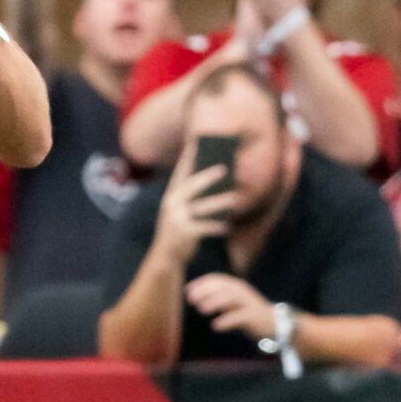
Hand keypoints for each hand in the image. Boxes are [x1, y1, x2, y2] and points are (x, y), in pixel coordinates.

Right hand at [156, 149, 236, 264]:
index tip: (196, 144)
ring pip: (202, 207)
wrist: (165, 257)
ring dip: (220, 202)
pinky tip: (228, 226)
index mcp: (170, 196)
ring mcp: (176, 219)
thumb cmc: (178, 230)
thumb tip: (217, 183)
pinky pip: (205, 228)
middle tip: (225, 169)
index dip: (187, 158)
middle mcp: (171, 205)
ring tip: (235, 198)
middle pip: (191, 186)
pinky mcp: (184, 234)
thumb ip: (190, 198)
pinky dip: (217, 227)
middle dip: (208, 177)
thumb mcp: (179, 211)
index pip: (179, 173)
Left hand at [184, 273, 276, 342]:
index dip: (202, 283)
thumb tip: (196, 296)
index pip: (218, 279)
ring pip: (231, 298)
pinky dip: (227, 320)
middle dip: (205, 291)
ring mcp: (249, 303)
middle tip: (191, 300)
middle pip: (223, 287)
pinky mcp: (254, 317)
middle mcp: (242, 292)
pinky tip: (215, 326)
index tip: (188, 290)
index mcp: (237, 287)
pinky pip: (239, 317)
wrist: (274, 323)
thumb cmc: (248, 313)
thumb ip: (217, 298)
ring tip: (201, 310)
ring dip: (214, 302)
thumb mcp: (232, 302)